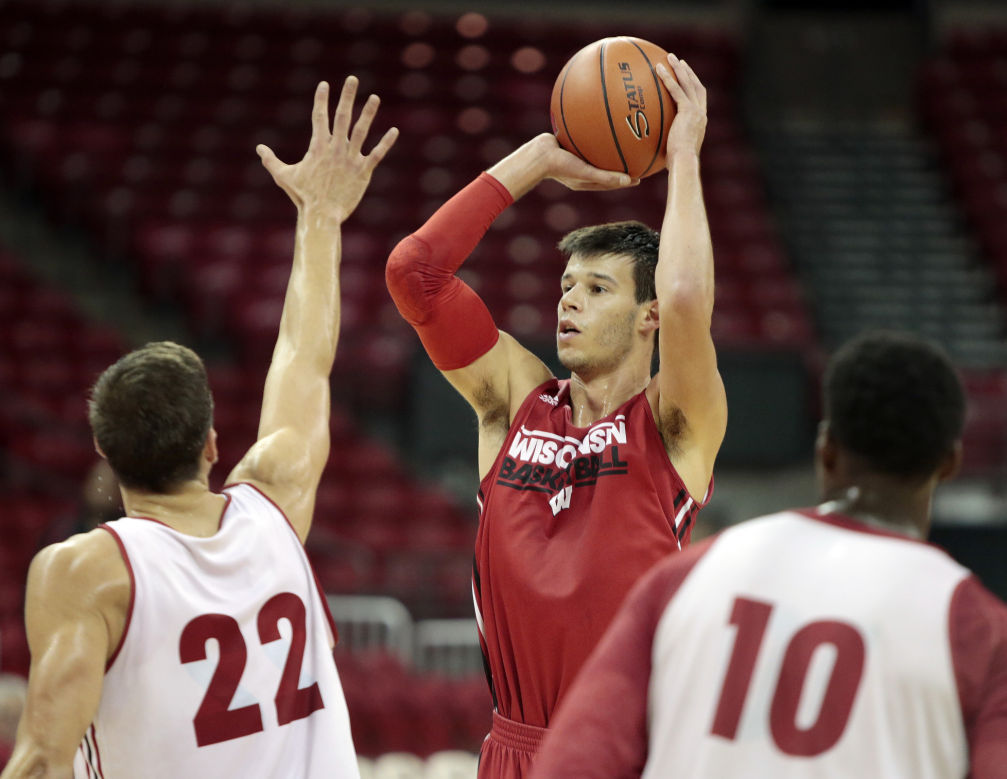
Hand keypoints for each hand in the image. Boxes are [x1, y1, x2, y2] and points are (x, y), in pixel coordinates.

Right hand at [257, 77, 398, 222]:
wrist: (322, 214)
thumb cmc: (302, 197)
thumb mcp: (283, 176)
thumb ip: (271, 160)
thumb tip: (259, 148)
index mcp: (318, 146)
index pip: (319, 116)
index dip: (321, 99)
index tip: (324, 84)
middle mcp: (336, 148)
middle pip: (342, 116)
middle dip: (347, 96)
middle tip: (352, 79)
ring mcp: (350, 159)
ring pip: (361, 131)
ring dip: (368, 113)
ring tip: (374, 97)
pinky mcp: (363, 171)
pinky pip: (377, 154)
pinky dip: (386, 142)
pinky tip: (394, 131)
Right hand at [536, 133, 638, 190]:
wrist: (537, 155)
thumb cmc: (560, 166)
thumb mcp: (585, 172)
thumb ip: (605, 177)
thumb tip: (628, 180)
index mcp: (587, 180)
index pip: (610, 182)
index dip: (626, 180)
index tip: (640, 176)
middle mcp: (582, 169)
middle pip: (605, 166)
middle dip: (620, 163)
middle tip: (635, 156)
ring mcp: (575, 157)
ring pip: (596, 151)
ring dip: (608, 145)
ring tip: (621, 136)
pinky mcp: (570, 145)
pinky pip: (587, 137)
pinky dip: (595, 131)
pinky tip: (602, 119)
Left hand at [656, 54, 706, 158]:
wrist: (685, 162)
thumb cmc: (678, 163)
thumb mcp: (675, 150)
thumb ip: (669, 143)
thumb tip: (654, 148)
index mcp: (700, 122)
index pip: (699, 99)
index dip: (693, 86)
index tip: (686, 77)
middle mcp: (701, 113)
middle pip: (696, 86)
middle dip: (688, 72)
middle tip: (679, 62)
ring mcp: (696, 111)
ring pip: (688, 84)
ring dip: (678, 69)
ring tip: (669, 57)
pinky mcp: (687, 111)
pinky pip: (676, 90)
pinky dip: (667, 78)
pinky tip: (658, 69)